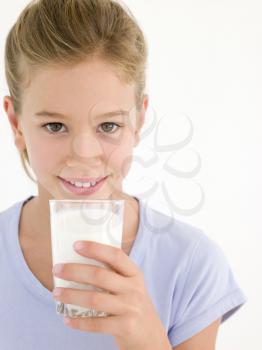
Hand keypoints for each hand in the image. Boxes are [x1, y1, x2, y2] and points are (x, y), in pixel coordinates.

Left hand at [52, 240, 170, 349]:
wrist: (151, 337)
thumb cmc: (133, 306)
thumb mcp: (130, 286)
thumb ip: (113, 275)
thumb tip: (79, 264)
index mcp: (134, 274)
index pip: (115, 255)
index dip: (96, 248)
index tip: (77, 245)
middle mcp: (134, 288)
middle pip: (100, 276)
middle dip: (75, 271)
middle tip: (57, 269)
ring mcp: (130, 308)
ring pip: (95, 299)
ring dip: (72, 295)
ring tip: (56, 293)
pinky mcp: (125, 327)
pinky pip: (97, 323)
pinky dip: (79, 322)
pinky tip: (67, 319)